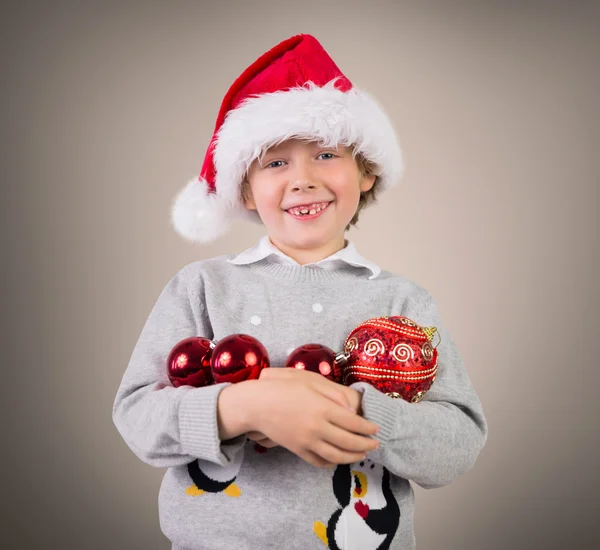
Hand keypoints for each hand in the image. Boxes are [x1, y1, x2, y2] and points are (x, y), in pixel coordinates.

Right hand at [244, 368, 378, 467]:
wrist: (257, 404)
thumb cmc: (283, 389)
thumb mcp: (310, 383)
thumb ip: (333, 396)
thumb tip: (351, 409)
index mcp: (323, 409)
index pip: (353, 423)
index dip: (367, 428)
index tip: (376, 429)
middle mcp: (318, 428)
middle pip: (348, 442)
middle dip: (365, 445)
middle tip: (375, 444)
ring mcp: (307, 441)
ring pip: (336, 456)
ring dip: (352, 457)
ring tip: (362, 454)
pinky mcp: (297, 450)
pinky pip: (318, 461)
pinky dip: (331, 463)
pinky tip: (338, 460)